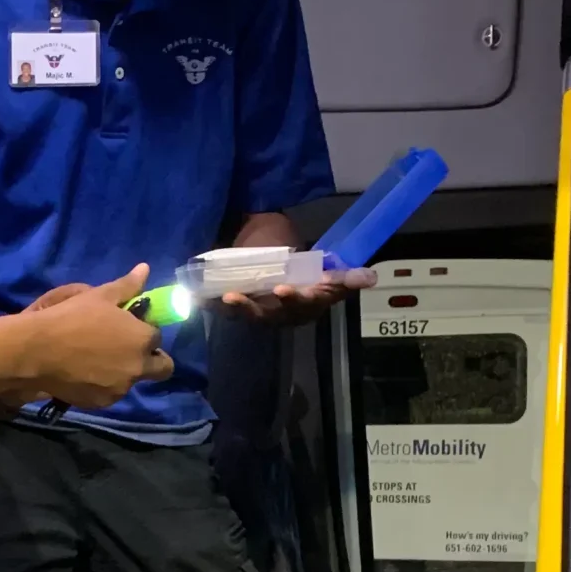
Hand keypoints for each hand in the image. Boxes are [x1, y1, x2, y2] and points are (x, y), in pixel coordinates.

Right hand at [18, 264, 173, 407]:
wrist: (37, 351)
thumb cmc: (71, 318)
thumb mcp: (100, 296)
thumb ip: (127, 286)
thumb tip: (145, 269)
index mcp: (142, 338)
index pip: (157, 335)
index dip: (145, 331)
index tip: (129, 328)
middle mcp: (137, 367)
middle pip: (163, 368)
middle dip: (153, 359)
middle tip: (129, 350)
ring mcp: (120, 388)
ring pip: (133, 380)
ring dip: (125, 372)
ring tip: (97, 361)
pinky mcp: (101, 403)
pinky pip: (111, 393)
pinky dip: (104, 385)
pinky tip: (84, 374)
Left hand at [221, 266, 375, 326]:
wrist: (282, 257)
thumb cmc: (309, 268)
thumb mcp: (326, 269)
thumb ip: (344, 276)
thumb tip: (370, 278)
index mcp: (310, 303)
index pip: (306, 304)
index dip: (296, 299)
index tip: (283, 289)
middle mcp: (287, 313)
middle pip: (273, 314)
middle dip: (257, 307)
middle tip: (238, 297)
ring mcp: (264, 312)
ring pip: (250, 314)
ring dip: (236, 307)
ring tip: (225, 296)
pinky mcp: (244, 309)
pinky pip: (229, 310)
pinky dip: (214, 304)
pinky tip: (200, 297)